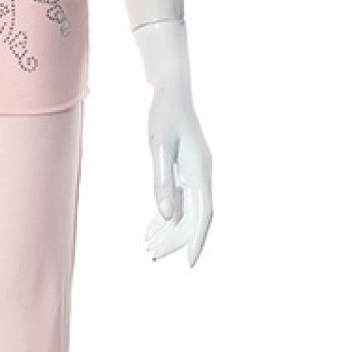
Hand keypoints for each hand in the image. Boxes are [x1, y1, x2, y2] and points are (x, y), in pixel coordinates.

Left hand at [144, 86, 212, 267]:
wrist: (168, 88)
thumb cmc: (163, 113)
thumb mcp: (159, 147)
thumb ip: (162, 182)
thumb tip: (168, 216)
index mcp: (200, 171)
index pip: (202, 215)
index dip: (197, 240)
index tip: (190, 263)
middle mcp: (201, 174)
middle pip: (193, 218)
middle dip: (175, 240)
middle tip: (152, 257)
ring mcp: (194, 173)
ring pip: (185, 212)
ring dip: (169, 232)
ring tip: (149, 249)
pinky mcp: (184, 170)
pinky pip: (178, 201)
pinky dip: (165, 217)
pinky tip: (149, 230)